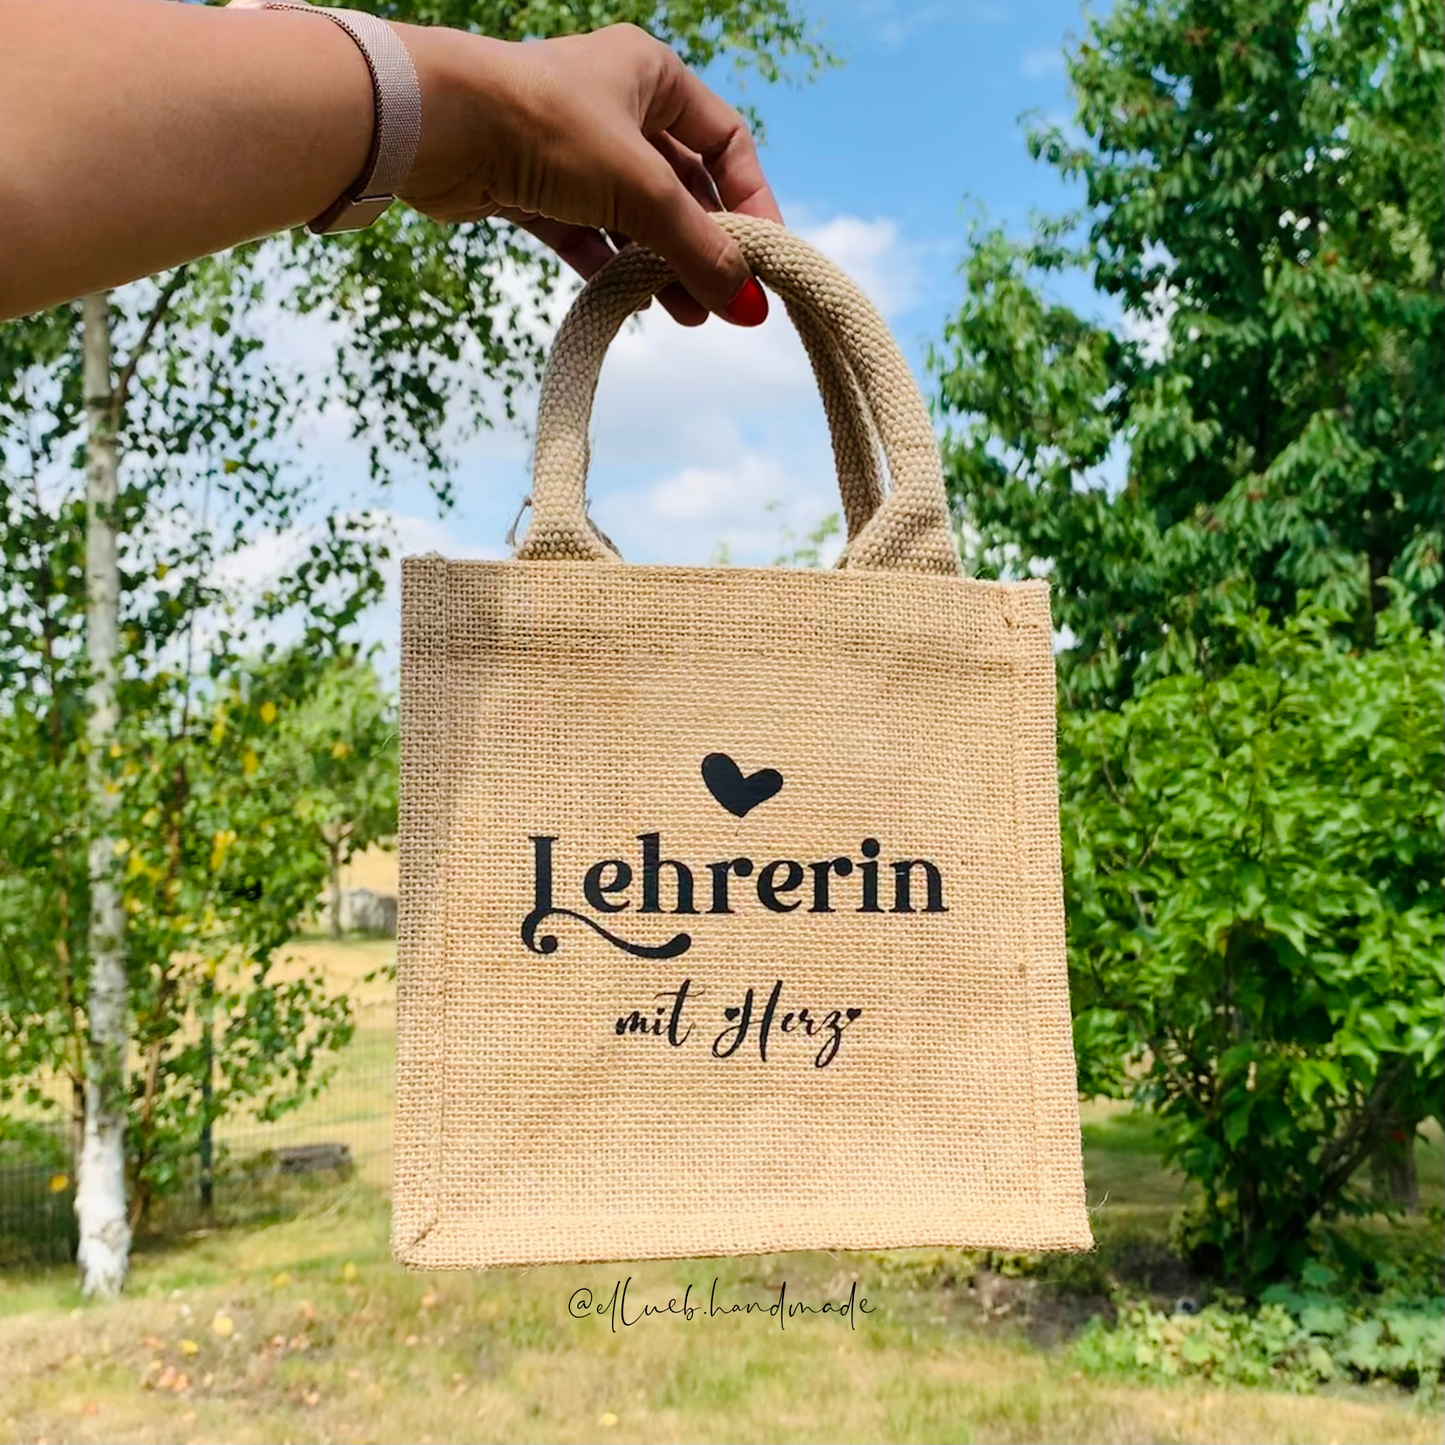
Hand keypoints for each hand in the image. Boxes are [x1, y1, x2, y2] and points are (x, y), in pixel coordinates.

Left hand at [394, 23, 780, 326]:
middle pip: (681, 186)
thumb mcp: (641, 190)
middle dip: (704, 246)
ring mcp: (572, 149)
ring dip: (661, 265)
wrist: (435, 126)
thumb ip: (698, 249)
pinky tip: (635, 305)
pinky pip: (589, 234)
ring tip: (687, 316)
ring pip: (634, 216)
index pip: (726, 140)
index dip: (752, 199)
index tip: (765, 256)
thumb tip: (748, 305)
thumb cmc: (546, 126)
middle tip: (724, 301)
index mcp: (651, 74)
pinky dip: (612, 268)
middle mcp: (615, 105)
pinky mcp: (533, 187)